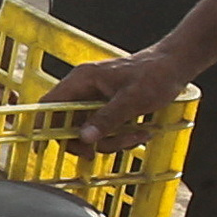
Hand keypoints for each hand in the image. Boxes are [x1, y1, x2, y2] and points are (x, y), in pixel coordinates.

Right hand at [47, 49, 190, 155]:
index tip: (41, 147)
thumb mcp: (132, 99)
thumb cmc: (155, 75)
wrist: (176, 65)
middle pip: (69, 123)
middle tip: (101, 152)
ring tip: (136, 135)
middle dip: (88, 140)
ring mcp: (96, 97)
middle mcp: (84, 88)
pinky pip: (104, 127)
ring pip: (89, 129)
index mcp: (82, 80)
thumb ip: (107, 118)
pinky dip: (119, 135)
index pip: (49, 104)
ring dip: (111, 140)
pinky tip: (139, 131)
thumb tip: (84, 138)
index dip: (41, 126)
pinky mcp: (108, 105)